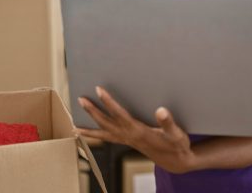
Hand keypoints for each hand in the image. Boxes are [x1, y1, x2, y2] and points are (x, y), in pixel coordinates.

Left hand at [75, 86, 195, 173]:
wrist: (176, 161)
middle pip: (106, 123)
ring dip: (89, 128)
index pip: (119, 114)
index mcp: (138, 131)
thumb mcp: (176, 133)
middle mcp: (129, 136)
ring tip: (74, 126)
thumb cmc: (176, 145)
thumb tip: (160, 110)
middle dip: (92, 111)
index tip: (98, 90)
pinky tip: (91, 133)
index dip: (108, 102)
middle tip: (80, 99)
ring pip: (104, 134)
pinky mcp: (129, 142)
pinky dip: (97, 136)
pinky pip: (108, 139)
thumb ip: (168, 122)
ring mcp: (127, 141)